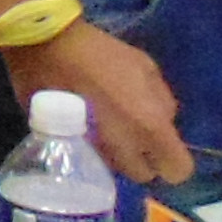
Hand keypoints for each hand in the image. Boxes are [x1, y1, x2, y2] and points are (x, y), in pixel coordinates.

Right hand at [7, 18, 189, 185]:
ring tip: (105, 129)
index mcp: (150, 128)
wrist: (44, 47)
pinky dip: (91, 148)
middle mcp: (124, 149)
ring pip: (114, 168)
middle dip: (141, 158)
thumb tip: (163, 121)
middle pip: (142, 174)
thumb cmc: (100, 53)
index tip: (162, 145)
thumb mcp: (145, 67)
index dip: (173, 160)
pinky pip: (89, 159)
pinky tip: (82, 127)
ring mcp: (95, 153)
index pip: (177, 170)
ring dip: (115, 154)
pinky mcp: (68, 150)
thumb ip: (162, 100)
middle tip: (131, 134)